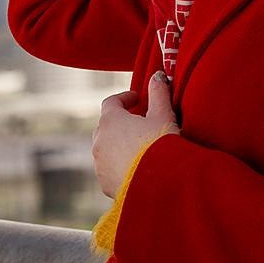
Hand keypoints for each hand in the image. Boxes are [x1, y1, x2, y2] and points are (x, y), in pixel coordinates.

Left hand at [94, 71, 178, 196]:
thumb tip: (157, 77)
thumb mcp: (164, 115)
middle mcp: (99, 142)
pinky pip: (109, 170)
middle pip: (105, 126)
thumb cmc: (162, 146)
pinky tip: (135, 168)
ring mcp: (99, 165)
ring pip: (105, 150)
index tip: (137, 99)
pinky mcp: (105, 184)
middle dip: (120, 123)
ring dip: (117, 145)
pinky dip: (118, 166)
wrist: (162, 185)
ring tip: (137, 148)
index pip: (111, 103)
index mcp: (110, 121)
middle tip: (138, 122)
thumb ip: (159, 93)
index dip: (124, 98)